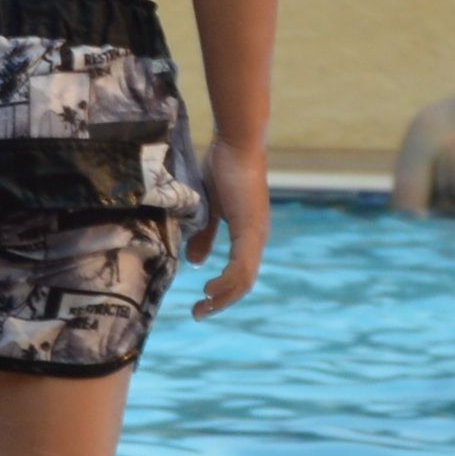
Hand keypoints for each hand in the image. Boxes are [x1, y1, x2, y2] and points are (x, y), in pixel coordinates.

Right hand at [186, 136, 270, 316]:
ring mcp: (256, 234)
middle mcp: (257, 237)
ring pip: (245, 279)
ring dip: (224, 297)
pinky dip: (227, 282)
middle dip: (222, 302)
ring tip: (203, 307)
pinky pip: (242, 265)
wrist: (236, 141)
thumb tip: (197, 262)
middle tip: (198, 313)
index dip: (223, 291)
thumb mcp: (208, 207)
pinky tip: (210, 289)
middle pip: (245, 282)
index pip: (241, 273)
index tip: (201, 302)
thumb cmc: (222, 167)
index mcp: (248, 233)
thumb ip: (204, 234)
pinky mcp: (251, 228)